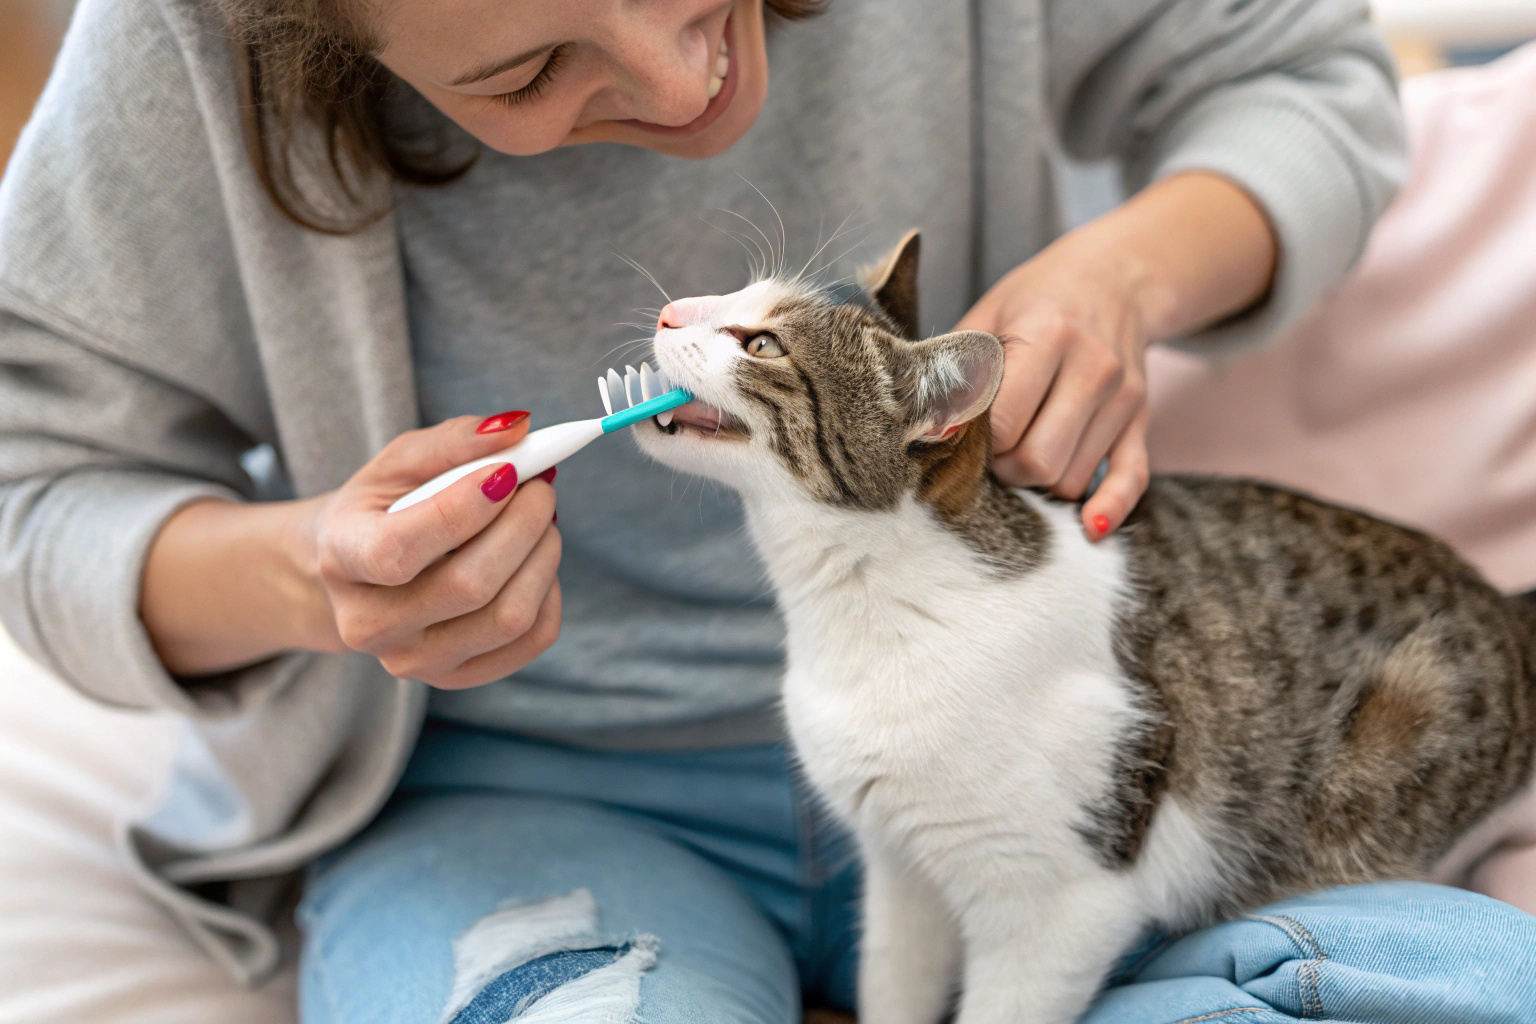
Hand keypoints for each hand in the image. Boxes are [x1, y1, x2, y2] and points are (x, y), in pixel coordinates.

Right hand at [298, 413, 561, 688]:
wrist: (356, 574)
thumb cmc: (382, 508)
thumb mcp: (400, 463)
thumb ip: (455, 442)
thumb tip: (518, 430)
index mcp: (342, 559)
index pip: (400, 550)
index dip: (463, 511)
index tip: (507, 472)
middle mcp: (370, 624)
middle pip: (470, 586)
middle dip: (523, 525)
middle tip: (541, 487)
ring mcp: (411, 661)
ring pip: (508, 618)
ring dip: (544, 556)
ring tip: (542, 521)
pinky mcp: (453, 677)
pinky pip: (530, 641)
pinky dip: (549, 593)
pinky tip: (535, 562)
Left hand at [956, 241, 1150, 539]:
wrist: (1116, 278)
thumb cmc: (1037, 299)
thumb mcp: (988, 314)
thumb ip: (955, 370)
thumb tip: (922, 429)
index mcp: (1048, 334)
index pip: (1003, 421)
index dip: (973, 441)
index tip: (960, 434)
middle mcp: (1093, 367)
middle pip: (1038, 460)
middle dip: (1001, 470)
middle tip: (986, 452)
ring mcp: (1122, 398)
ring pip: (1071, 478)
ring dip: (1036, 483)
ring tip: (1019, 455)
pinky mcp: (1140, 420)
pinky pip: (1131, 479)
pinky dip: (1108, 508)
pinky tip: (1089, 527)